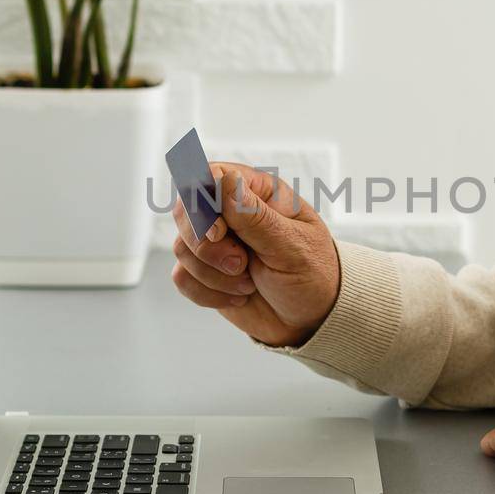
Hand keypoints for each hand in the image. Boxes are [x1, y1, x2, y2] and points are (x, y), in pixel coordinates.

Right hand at [169, 162, 340, 347]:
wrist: (311, 319)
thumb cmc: (312, 274)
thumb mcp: (292, 246)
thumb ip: (256, 217)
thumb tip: (226, 179)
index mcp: (258, 192)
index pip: (210, 175)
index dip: (203, 202)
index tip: (219, 232)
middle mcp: (231, 212)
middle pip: (185, 211)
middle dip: (209, 247)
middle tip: (241, 264)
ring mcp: (215, 242)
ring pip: (182, 247)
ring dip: (214, 275)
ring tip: (248, 283)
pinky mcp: (204, 271)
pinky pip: (182, 277)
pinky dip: (208, 293)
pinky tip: (238, 296)